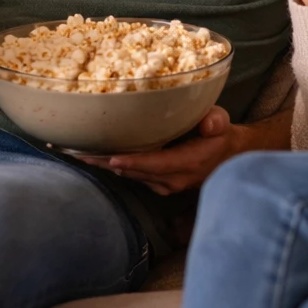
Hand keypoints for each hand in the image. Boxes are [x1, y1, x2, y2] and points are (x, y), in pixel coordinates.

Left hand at [73, 106, 244, 195]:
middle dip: (108, 163)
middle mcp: (175, 179)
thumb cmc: (220, 135)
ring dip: (106, 166)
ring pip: (132, 176)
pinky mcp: (158, 185)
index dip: (135, 162)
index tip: (113, 158)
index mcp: (190, 163)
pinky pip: (134, 176)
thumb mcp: (222, 123)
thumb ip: (216, 121)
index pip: (158, 164)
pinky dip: (115, 167)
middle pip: (137, 172)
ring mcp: (166, 185)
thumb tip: (209, 124)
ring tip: (80, 154)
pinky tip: (97, 158)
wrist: (226, 157)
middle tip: (80, 153)